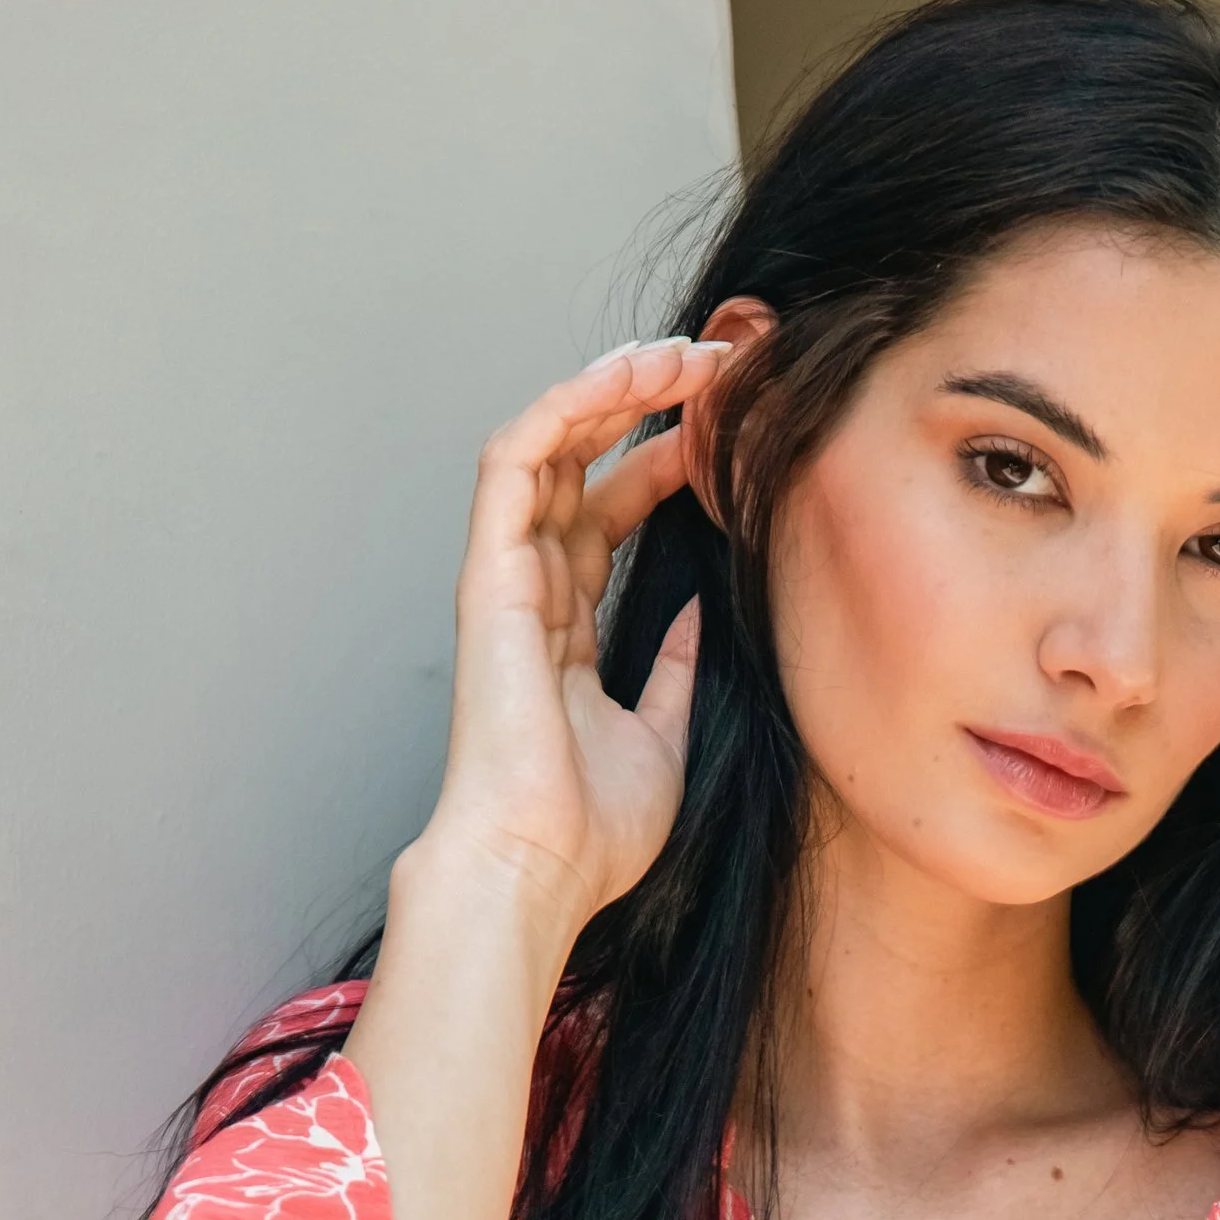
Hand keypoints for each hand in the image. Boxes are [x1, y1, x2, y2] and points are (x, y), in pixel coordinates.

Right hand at [425, 332, 727, 924]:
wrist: (538, 865)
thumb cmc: (589, 830)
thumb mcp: (661, 737)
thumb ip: (671, 669)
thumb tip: (694, 614)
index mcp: (565, 630)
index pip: (610, 514)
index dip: (665, 461)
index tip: (730, 430)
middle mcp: (531, 592)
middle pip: (582, 467)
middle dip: (645, 406)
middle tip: (716, 366)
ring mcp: (506, 578)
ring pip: (547, 445)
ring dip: (611, 388)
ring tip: (680, 354)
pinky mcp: (490, 571)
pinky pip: (515, 460)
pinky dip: (567, 408)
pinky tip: (625, 379)